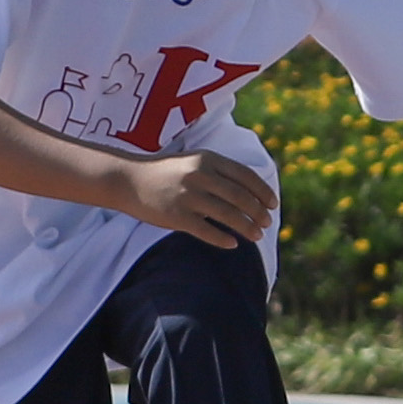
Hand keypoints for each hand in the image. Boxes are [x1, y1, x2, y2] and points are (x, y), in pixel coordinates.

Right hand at [127, 147, 276, 246]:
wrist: (129, 180)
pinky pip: (206, 231)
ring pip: (227, 215)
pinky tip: (232, 244)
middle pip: (240, 197)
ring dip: (246, 227)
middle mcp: (199, 176)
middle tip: (267, 223)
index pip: (245, 176)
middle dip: (258, 212)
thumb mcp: (194, 161)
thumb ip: (219, 171)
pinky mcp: (176, 216)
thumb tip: (251, 190)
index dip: (262, 191)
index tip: (273, 204)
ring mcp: (188, 196)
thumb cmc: (166, 172)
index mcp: (207, 159)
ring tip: (256, 235)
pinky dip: (223, 239)